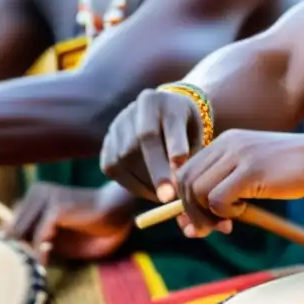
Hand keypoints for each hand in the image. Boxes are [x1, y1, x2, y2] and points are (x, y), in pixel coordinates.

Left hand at [4, 182, 133, 260]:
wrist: (116, 212)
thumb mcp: (57, 235)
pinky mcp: (55, 208)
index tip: (11, 263)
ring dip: (26, 253)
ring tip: (33, 269)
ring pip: (21, 232)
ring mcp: (45, 198)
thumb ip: (36, 240)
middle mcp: (36, 192)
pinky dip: (40, 252)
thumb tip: (12, 255)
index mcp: (34, 196)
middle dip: (15, 250)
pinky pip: (39, 236)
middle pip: (11, 228)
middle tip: (20, 271)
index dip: (9, 245)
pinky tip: (44, 262)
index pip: (9, 223)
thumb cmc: (88, 226)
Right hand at [100, 88, 204, 202]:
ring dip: (144, 182)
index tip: (182, 171)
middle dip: (156, 171)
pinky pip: (113, 167)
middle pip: (143, 140)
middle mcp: (139, 108)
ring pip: (125, 156)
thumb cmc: (186, 132)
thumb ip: (194, 161)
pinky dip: (130, 184)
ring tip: (164, 196)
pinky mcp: (107, 141)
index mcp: (166, 102)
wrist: (163, 114)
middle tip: (168, 197)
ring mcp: (119, 123)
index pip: (170, 123)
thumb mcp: (197, 137)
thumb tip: (189, 201)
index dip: (175, 148)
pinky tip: (148, 190)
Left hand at [175, 129, 303, 237]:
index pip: (185, 172)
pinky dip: (225, 212)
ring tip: (230, 222)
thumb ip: (224, 186)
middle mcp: (226, 144)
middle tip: (212, 229)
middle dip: (192, 212)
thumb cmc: (289, 171)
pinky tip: (243, 211)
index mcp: (224, 142)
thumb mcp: (251, 172)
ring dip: (208, 215)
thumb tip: (193, 224)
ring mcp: (237, 156)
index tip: (199, 221)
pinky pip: (217, 199)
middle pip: (185, 182)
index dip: (185, 200)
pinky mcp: (250, 171)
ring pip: (197, 191)